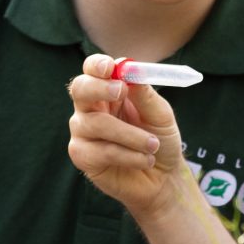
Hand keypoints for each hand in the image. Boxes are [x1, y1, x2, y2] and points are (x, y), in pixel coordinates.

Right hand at [66, 52, 188, 217]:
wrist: (163, 178)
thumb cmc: (160, 141)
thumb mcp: (160, 115)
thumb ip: (145, 94)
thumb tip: (132, 71)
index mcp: (108, 92)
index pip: (92, 70)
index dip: (97, 65)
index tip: (111, 67)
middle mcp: (90, 109)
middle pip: (80, 89)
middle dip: (98, 88)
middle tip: (121, 92)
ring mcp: (83, 132)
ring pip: (96, 124)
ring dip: (130, 135)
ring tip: (153, 145)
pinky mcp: (82, 156)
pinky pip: (101, 150)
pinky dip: (128, 156)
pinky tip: (144, 161)